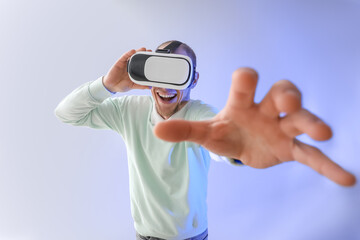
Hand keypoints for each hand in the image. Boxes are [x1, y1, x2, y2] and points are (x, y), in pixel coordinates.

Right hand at [103, 47, 150, 91]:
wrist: (112, 86)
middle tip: (150, 51)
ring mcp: (125, 63)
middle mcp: (130, 66)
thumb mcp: (133, 86)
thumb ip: (141, 86)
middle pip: (138, 58)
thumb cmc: (122, 85)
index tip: (153, 57)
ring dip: (138, 51)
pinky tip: (132, 51)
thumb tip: (150, 87)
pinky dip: (128, 53)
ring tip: (143, 49)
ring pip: (132, 56)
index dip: (147, 60)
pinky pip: (124, 56)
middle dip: (144, 54)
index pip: (141, 64)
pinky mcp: (120, 62)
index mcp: (134, 71)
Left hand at [154, 67, 355, 186]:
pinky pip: (311, 155)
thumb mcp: (206, 132)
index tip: (247, 79)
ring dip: (311, 123)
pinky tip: (345, 177)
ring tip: (323, 132)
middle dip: (287, 95)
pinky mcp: (290, 149)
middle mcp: (266, 110)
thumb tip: (158, 130)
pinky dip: (326, 165)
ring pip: (300, 120)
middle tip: (289, 102)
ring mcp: (281, 129)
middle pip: (282, 93)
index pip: (247, 81)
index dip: (247, 78)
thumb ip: (185, 131)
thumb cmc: (225, 132)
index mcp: (243, 102)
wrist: (240, 147)